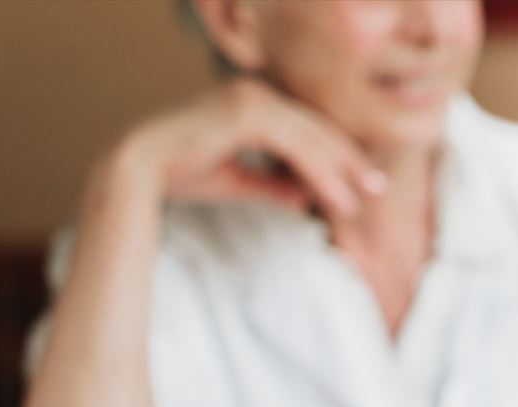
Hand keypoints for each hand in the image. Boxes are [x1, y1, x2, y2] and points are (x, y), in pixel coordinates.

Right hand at [109, 77, 383, 218]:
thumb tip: (306, 199)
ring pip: (311, 139)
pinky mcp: (246, 112)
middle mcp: (254, 92)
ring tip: (356, 204)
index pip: (307, 128)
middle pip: (316, 129)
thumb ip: (274, 184)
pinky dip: (320, 173)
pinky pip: (297, 146)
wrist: (140, 170)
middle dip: (350, 161)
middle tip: (377, 188)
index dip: (339, 155)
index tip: (365, 182)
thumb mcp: (240, 180)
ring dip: (338, 174)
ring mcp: (251, 98)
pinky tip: (335, 197)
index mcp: (253, 101)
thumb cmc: (183, 174)